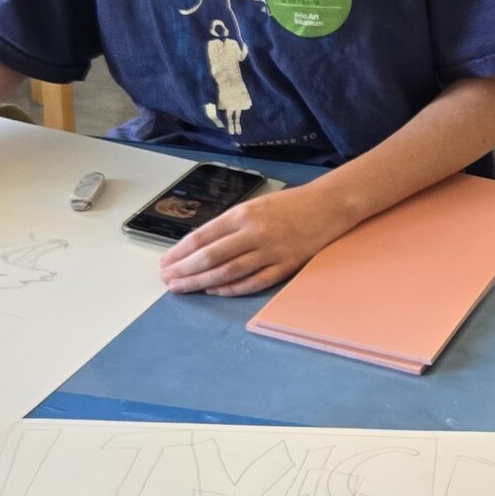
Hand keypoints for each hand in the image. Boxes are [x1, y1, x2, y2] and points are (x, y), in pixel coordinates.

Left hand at [159, 182, 351, 295]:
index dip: (180, 252)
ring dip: (201, 282)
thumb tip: (200, 245)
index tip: (165, 261)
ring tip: (183, 288)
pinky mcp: (285, 266)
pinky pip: (253, 282)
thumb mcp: (256, 205)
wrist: (329, 206)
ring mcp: (271, 251)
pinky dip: (231, 289)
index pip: (203, 236)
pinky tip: (215, 291)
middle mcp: (254, 232)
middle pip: (211, 257)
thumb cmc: (290, 204)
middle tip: (167, 279)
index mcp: (243, 214)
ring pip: (228, 272)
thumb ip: (231, 224)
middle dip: (184, 270)